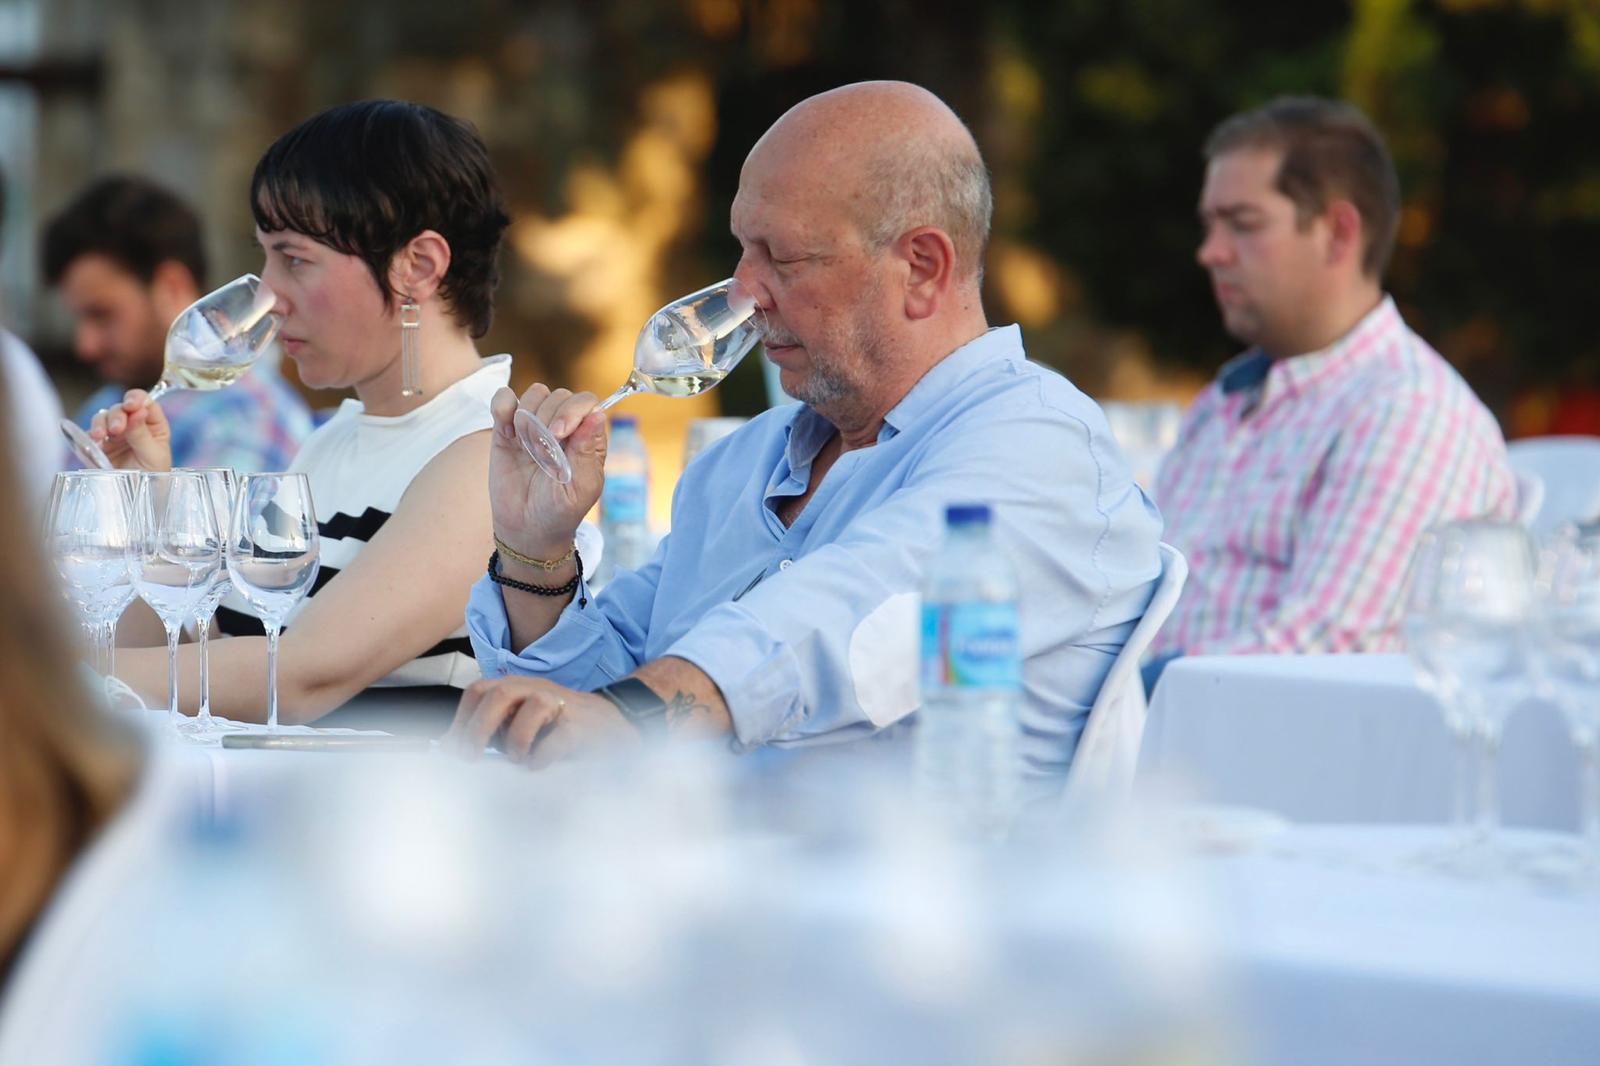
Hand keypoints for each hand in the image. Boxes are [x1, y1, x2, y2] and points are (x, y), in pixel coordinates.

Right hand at [88, 389, 172, 471]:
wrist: (138, 500)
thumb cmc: (155, 478)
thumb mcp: (153, 456)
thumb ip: (143, 434)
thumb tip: (138, 411)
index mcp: (153, 424)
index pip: (144, 402)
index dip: (136, 399)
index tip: (131, 405)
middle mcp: (133, 425)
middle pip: (121, 408)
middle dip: (117, 416)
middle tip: (116, 429)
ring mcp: (115, 435)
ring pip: (103, 418)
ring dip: (100, 424)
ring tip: (99, 436)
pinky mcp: (99, 446)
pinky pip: (90, 435)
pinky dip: (88, 436)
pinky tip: (91, 442)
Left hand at [446, 676, 640, 766]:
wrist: (612, 725)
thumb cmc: (559, 727)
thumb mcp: (519, 723)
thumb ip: (489, 729)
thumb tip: (449, 747)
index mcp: (516, 687)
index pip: (478, 691)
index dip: (461, 719)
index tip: (452, 749)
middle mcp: (535, 688)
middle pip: (499, 693)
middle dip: (479, 727)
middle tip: (473, 757)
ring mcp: (560, 703)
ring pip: (530, 707)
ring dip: (516, 739)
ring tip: (518, 759)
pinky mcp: (579, 725)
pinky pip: (556, 739)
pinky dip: (541, 756)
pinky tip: (539, 764)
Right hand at [488, 384, 607, 558]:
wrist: (526, 529)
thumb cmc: (560, 512)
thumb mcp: (580, 488)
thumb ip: (587, 451)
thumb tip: (597, 413)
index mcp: (587, 438)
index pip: (586, 402)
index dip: (572, 412)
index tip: (559, 436)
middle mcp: (563, 426)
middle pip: (559, 396)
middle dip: (549, 421)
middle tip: (542, 453)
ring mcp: (535, 425)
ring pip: (535, 394)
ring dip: (529, 418)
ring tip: (527, 448)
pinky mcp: (507, 429)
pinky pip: (505, 399)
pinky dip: (503, 406)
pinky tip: (507, 432)